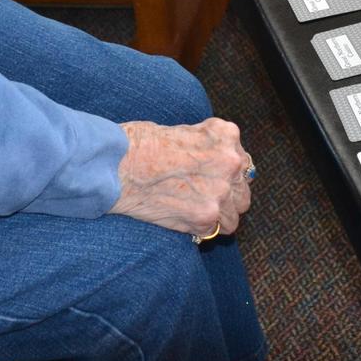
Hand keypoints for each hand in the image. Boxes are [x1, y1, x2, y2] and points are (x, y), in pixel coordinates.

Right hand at [110, 118, 253, 237]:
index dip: (225, 172)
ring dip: (220, 214)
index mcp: (226, 136)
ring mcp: (220, 192)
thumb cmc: (140, 143)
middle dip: (227, 194)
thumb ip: (207, 146)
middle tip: (202, 195)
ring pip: (235, 213)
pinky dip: (204, 228)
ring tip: (195, 209)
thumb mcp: (184, 130)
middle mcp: (230, 162)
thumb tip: (214, 164)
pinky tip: (187, 218)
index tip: (211, 177)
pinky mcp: (205, 217)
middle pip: (242, 188)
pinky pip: (217, 230)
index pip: (241, 161)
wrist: (118, 165)